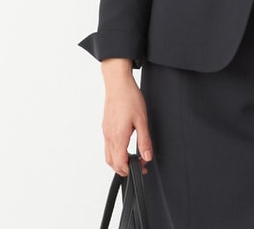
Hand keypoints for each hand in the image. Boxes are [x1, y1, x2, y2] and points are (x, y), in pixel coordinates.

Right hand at [101, 59, 152, 175]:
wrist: (118, 83)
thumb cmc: (129, 98)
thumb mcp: (142, 120)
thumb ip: (144, 141)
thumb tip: (147, 156)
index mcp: (118, 137)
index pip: (120, 163)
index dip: (131, 170)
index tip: (142, 167)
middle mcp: (109, 137)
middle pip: (112, 163)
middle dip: (124, 169)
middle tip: (139, 165)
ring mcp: (105, 132)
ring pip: (108, 156)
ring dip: (118, 162)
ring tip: (132, 158)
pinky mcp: (105, 126)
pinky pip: (107, 146)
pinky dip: (114, 152)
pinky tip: (124, 146)